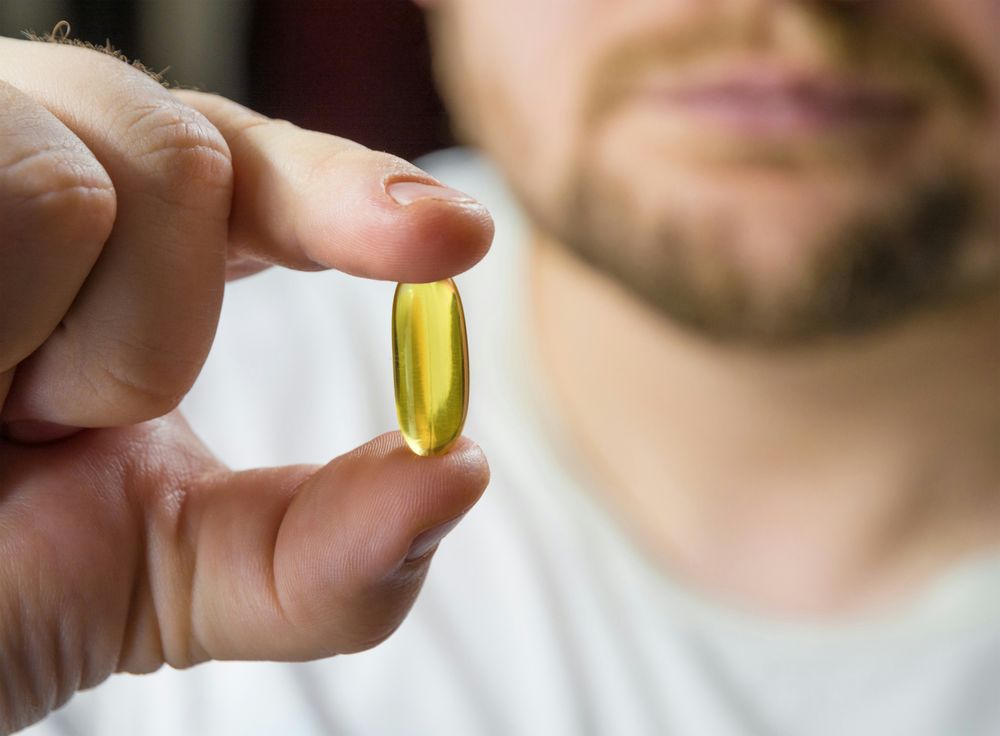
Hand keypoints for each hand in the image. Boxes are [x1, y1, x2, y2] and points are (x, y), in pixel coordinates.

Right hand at [0, 37, 492, 733]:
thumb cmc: (11, 580)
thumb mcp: (185, 576)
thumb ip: (329, 549)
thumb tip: (460, 473)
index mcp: (139, 246)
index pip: (264, 173)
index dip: (356, 196)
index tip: (458, 241)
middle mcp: (59, 172)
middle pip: (191, 155)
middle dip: (155, 333)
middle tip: (60, 425)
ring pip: (82, 189)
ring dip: (56, 353)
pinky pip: (3, 200)